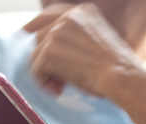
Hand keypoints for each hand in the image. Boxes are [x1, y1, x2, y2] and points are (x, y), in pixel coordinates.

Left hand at [24, 3, 141, 95]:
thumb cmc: (114, 67)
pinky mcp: (49, 50)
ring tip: (61, 87)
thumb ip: (74, 39)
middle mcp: (68, 17)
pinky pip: (36, 69)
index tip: (25, 30)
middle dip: (45, 60)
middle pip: (40, 38)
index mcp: (83, 11)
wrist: (120, 75)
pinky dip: (44, 83)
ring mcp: (57, 32)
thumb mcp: (96, 42)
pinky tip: (58, 90)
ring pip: (36, 55)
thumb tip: (45, 49)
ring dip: (45, 74)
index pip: (52, 14)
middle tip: (59, 80)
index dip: (36, 23)